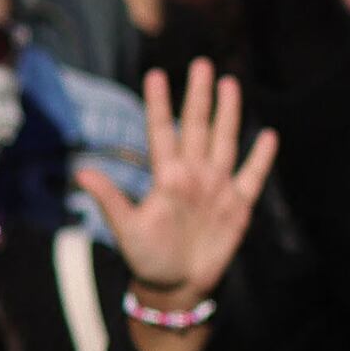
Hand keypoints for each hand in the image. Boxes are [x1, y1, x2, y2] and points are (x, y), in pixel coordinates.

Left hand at [79, 62, 277, 313]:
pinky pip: (252, 176)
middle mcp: (193, 174)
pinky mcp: (238, 205)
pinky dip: (261, 157)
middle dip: (199, 96)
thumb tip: (80, 172)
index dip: (160, 104)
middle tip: (202, 64)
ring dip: (228, 114)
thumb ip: (110, 199)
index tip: (155, 74)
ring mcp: (217, 187)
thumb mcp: (126, 229)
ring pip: (225, 141)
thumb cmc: (147, 258)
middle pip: (197, 127)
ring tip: (229, 84)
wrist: (177, 286)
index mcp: (166, 176)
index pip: (163, 132)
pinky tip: (269, 135)